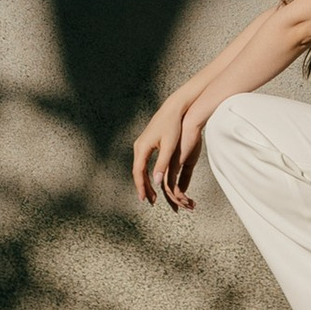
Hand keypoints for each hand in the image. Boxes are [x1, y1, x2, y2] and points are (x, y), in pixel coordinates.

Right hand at [131, 94, 202, 209]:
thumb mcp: (169, 146)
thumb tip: (158, 182)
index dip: (141, 187)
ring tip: (151, 194)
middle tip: (149, 201)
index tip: (143, 200)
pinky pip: (143, 162)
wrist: (173, 108)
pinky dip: (146, 173)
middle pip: (137, 172)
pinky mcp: (146, 143)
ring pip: (140, 167)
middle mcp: (138, 146)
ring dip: (144, 181)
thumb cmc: (173, 125)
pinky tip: (153, 179)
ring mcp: (141, 144)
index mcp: (142, 148)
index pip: (138, 172)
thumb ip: (163, 164)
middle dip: (142, 187)